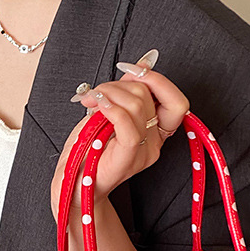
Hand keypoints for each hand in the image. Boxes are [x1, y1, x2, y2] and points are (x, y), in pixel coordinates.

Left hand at [50, 49, 188, 219]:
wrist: (73, 186)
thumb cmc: (87, 152)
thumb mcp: (108, 111)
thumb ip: (126, 91)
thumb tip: (142, 64)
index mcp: (155, 133)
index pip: (176, 102)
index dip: (157, 80)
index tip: (132, 69)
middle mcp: (154, 144)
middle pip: (148, 95)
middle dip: (118, 84)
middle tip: (95, 93)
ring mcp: (143, 152)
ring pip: (136, 104)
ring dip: (107, 92)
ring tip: (90, 100)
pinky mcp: (128, 158)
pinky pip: (126, 123)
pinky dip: (109, 106)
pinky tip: (95, 105)